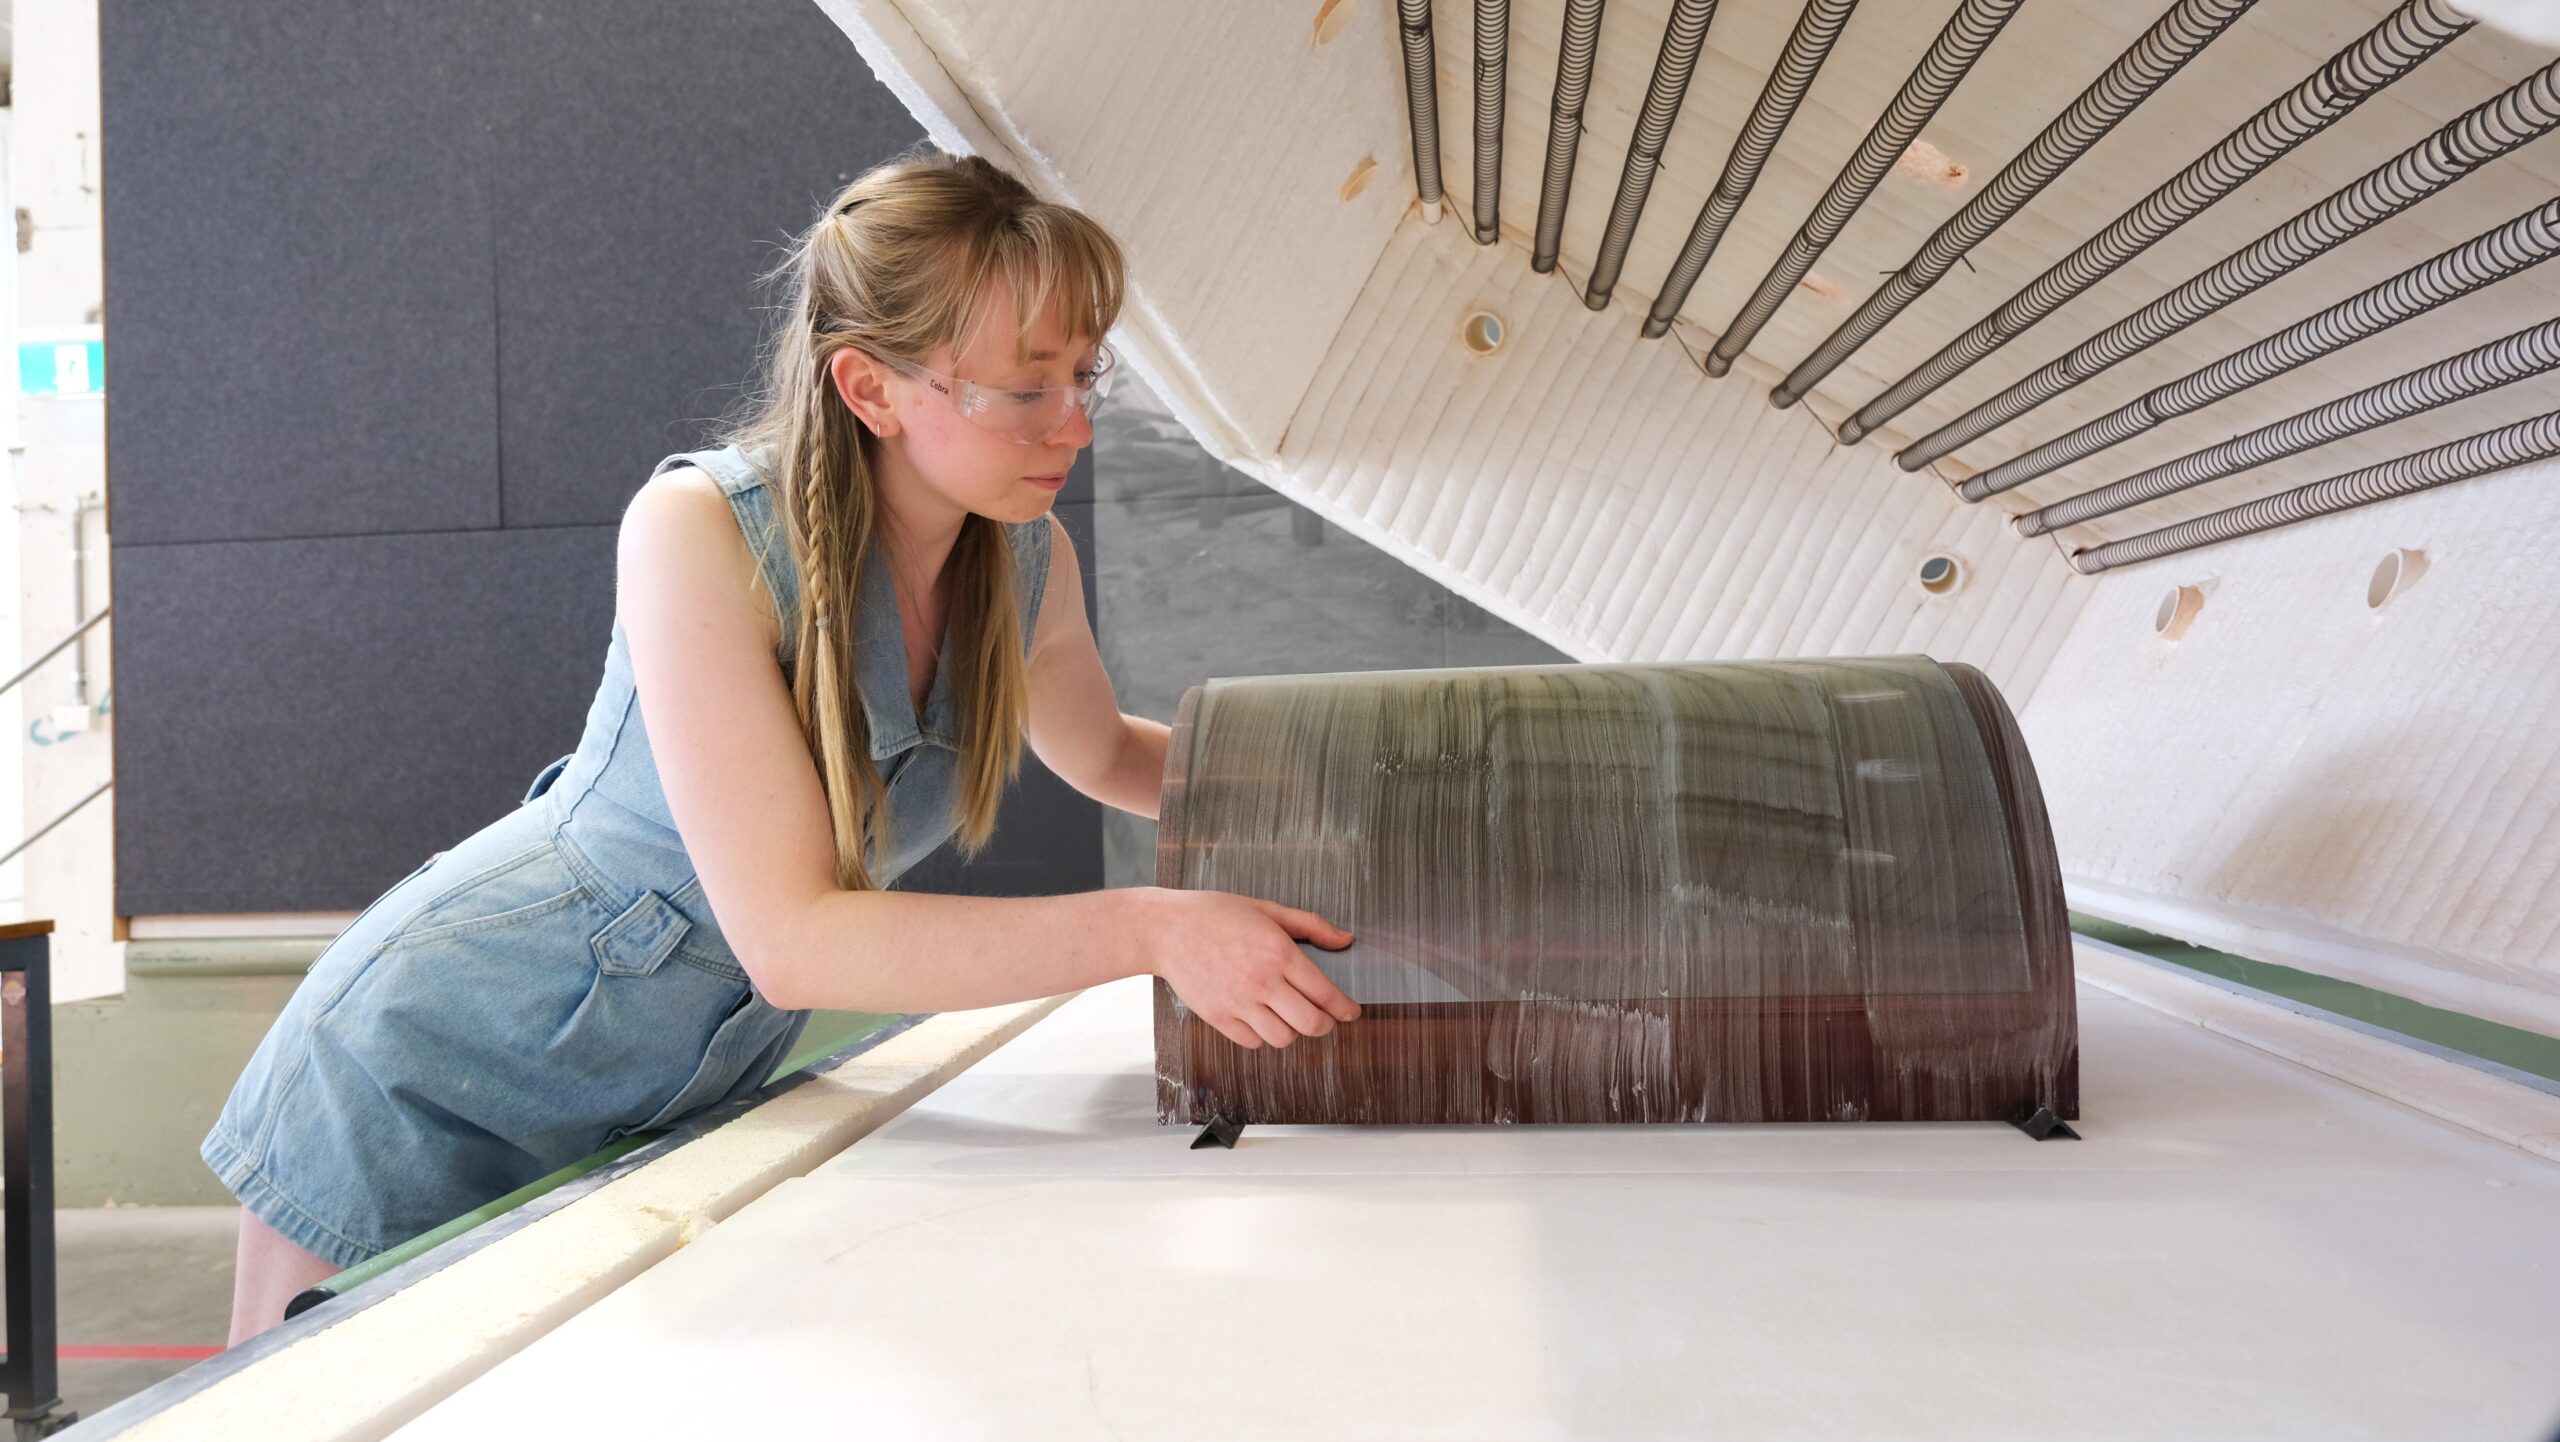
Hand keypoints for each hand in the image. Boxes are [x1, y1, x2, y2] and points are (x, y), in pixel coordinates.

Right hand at [1133, 887, 1360, 1049]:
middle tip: (1326, 1020)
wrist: (1166, 929)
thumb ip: (1311, 925)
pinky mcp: (1218, 1017)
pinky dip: (1262, 1036)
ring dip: (1293, 1031)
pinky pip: (1252, 1042)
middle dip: (1326, 1026)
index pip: (1325, 993)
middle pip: (1310, 1024)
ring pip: (1283, 1038)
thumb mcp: (1268, 909)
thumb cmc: (1216, 914)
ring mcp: (1238, 1002)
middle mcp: (1262, 982)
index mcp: (1279, 953)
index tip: (1351, 1012)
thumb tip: (1345, 939)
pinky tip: (1261, 1019)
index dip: (1345, 1008)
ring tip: (1290, 1017)